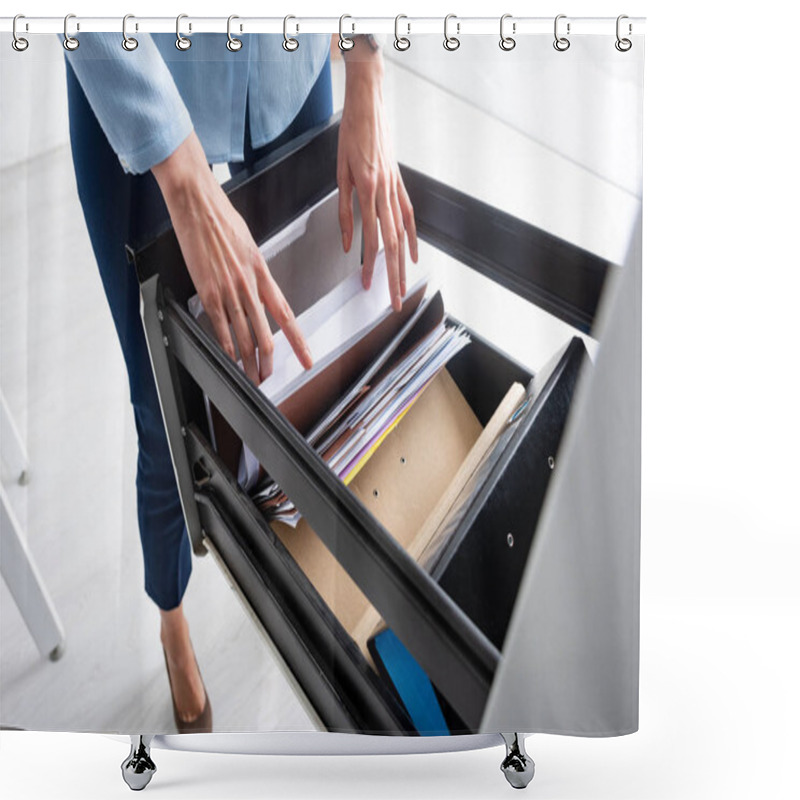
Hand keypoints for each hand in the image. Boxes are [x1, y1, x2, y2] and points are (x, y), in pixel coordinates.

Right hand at [152, 132, 311, 384]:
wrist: (198, 202)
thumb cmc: (222, 219)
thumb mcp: (249, 245)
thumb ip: (255, 271)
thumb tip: (258, 289)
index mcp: (263, 272)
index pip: (286, 314)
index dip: (297, 341)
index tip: (306, 359)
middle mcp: (249, 285)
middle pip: (265, 334)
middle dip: (267, 361)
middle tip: (268, 377)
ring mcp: (229, 290)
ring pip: (243, 336)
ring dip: (247, 361)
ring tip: (250, 376)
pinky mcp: (207, 291)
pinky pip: (220, 326)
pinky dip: (226, 346)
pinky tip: (230, 358)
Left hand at [337, 40, 417, 311]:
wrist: (368, 105)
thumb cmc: (350, 135)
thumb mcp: (339, 173)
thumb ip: (345, 211)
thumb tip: (349, 243)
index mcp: (368, 191)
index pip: (371, 239)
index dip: (370, 265)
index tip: (366, 285)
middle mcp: (386, 194)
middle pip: (393, 245)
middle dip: (394, 277)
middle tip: (395, 302)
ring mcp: (396, 189)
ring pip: (403, 235)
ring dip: (404, 265)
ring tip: (404, 287)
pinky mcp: (400, 184)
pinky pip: (409, 216)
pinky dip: (413, 238)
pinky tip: (413, 256)